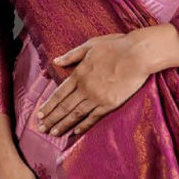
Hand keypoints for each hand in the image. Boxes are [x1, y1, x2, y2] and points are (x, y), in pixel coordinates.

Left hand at [37, 31, 156, 137]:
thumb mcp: (90, 45)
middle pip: (64, 107)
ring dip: (63, 125)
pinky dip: (83, 125)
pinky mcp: (110, 104)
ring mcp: (97, 97)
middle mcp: (85, 88)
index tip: (40, 114)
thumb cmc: (116, 46)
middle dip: (51, 119)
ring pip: (76, 114)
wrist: (138, 54)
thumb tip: (56, 61)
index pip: (59, 94)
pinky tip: (75, 132)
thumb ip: (71, 55)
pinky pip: (93, 117)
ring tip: (54, 133)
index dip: (48, 105)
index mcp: (79, 74)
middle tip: (42, 129)